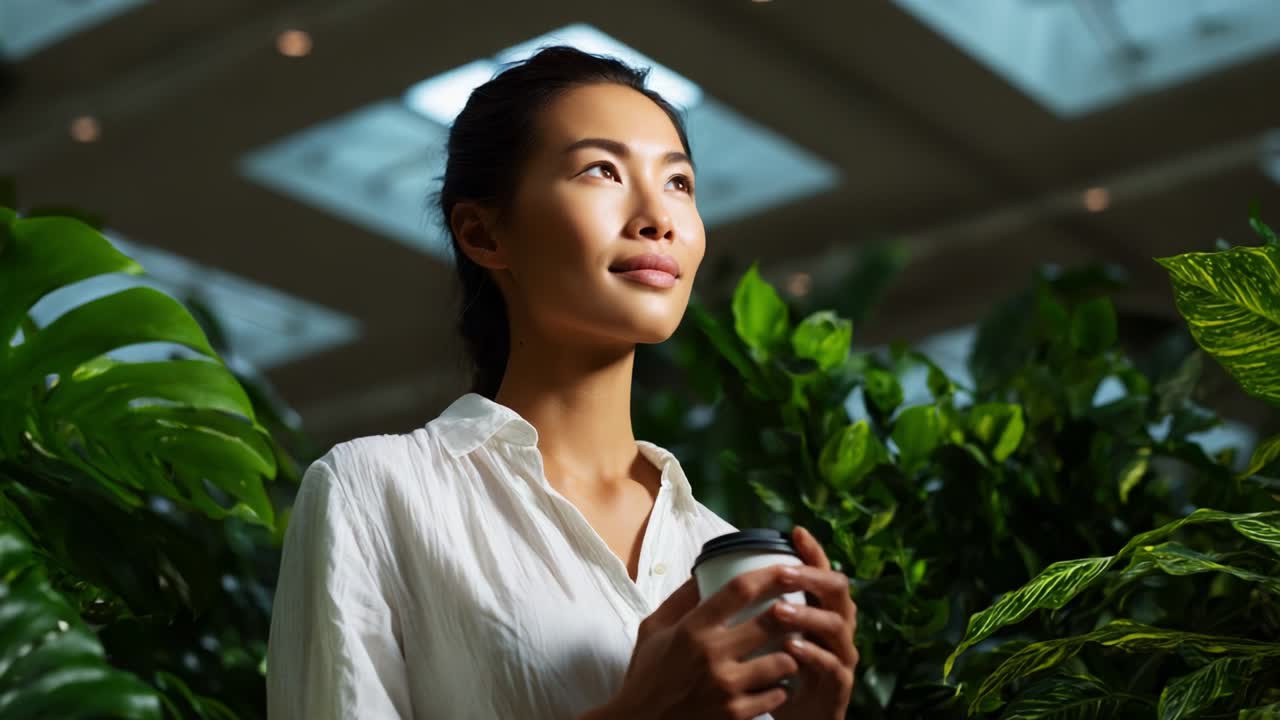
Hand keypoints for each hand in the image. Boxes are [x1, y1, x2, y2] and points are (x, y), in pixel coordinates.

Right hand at [604, 563, 809, 719]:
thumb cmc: (646, 676)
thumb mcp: (653, 630)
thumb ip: (680, 600)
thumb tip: (703, 571)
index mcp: (692, 628)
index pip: (740, 590)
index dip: (769, 574)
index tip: (787, 568)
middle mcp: (712, 654)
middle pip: (772, 621)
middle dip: (793, 612)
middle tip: (801, 609)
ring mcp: (726, 687)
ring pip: (783, 661)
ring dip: (790, 654)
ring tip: (787, 651)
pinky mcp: (736, 714)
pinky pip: (777, 694)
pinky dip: (780, 687)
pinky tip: (774, 683)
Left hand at [769, 526, 858, 719]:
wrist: (798, 716)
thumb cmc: (780, 669)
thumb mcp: (768, 634)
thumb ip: (756, 606)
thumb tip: (718, 575)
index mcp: (821, 608)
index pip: (821, 572)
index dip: (812, 552)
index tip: (795, 532)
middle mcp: (837, 626)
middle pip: (838, 590)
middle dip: (813, 578)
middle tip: (785, 573)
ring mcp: (842, 654)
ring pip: (836, 625)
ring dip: (808, 615)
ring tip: (780, 611)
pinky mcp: (839, 683)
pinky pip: (831, 665)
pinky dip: (813, 654)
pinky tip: (792, 648)